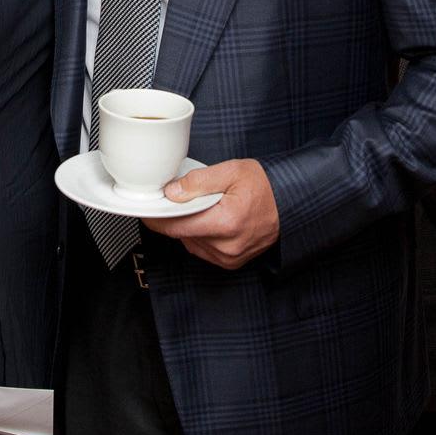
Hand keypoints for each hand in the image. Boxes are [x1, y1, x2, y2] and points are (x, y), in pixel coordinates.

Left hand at [143, 158, 279, 269]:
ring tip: (201, 208)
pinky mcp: (231, 263)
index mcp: (226, 223)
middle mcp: (227, 246)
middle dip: (175, 217)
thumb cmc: (265, 187)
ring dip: (188, 226)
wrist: (289, 204)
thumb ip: (199, 181)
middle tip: (176, 200)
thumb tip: (172, 193)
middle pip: (182, 234)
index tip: (146, 210)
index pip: (177, 226)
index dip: (157, 217)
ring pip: (190, 242)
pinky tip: (209, 221)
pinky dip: (199, 235)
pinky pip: (202, 249)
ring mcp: (229, 257)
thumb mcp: (232, 171)